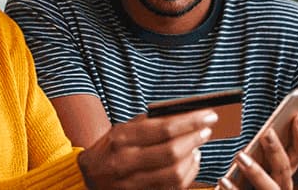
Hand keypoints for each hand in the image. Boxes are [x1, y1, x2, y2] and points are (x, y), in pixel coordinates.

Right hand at [77, 109, 217, 188]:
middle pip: (172, 152)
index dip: (191, 122)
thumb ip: (150, 122)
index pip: (164, 129)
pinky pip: (173, 188)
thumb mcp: (123, 129)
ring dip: (193, 158)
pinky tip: (191, 162)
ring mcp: (132, 183)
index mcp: (121, 138)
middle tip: (207, 130)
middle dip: (195, 139)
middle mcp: (125, 162)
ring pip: (175, 174)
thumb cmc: (110, 149)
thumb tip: (184, 114)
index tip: (208, 115)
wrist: (89, 178)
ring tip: (198, 145)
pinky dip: (188, 174)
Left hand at [218, 113, 297, 189]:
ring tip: (241, 156)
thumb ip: (263, 149)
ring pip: (270, 187)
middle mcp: (281, 185)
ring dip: (257, 172)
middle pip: (285, 169)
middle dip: (276, 151)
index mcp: (284, 172)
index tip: (297, 116)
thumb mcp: (260, 163)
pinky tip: (224, 180)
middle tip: (266, 134)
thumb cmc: (249, 182)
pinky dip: (234, 189)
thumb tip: (263, 127)